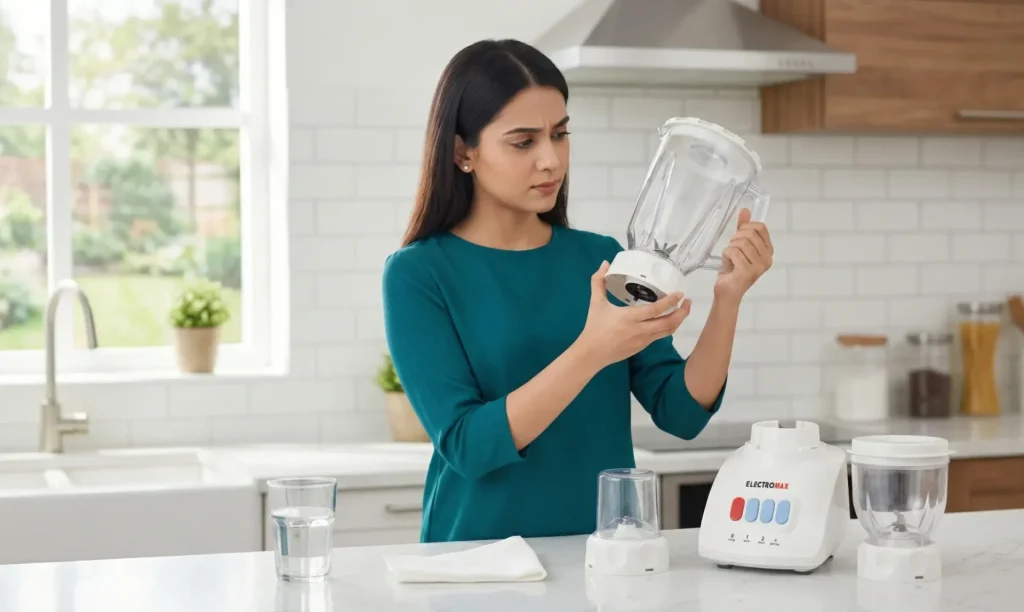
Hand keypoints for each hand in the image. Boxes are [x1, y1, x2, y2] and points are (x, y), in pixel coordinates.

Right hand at [574, 261, 691, 369]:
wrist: (591, 353)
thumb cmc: (594, 327)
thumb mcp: (596, 303)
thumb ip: (598, 282)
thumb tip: (605, 263)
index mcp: (630, 317)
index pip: (656, 310)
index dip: (671, 301)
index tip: (680, 293)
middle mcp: (640, 330)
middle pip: (669, 323)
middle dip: (682, 312)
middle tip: (687, 301)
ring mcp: (643, 340)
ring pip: (668, 331)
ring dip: (678, 320)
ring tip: (683, 309)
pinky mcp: (642, 347)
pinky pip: (660, 336)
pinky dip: (668, 327)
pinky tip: (668, 319)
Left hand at [714, 208, 773, 302]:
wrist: (727, 291)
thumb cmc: (733, 269)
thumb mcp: (738, 245)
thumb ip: (743, 228)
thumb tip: (745, 210)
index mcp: (768, 251)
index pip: (761, 227)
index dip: (746, 227)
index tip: (738, 235)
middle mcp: (767, 258)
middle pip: (749, 234)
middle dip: (736, 238)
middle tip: (732, 249)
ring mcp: (759, 266)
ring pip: (741, 243)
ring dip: (730, 247)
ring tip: (730, 257)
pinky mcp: (748, 272)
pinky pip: (734, 252)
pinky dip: (726, 254)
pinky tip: (728, 263)